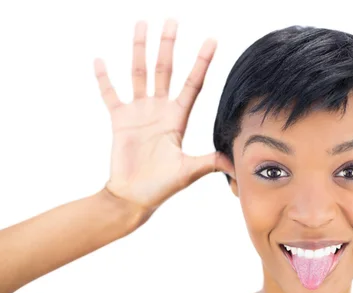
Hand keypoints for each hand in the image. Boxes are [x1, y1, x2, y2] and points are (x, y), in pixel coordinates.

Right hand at [94, 19, 233, 217]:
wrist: (134, 197)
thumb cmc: (162, 187)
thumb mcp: (189, 171)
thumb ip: (210, 162)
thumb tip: (236, 164)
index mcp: (177, 118)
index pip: (193, 83)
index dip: (201, 62)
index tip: (212, 40)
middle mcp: (159, 110)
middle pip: (165, 70)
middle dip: (168, 45)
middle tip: (172, 19)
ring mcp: (139, 112)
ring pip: (139, 73)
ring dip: (139, 49)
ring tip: (141, 24)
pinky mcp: (119, 120)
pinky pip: (110, 94)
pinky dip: (104, 79)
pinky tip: (100, 59)